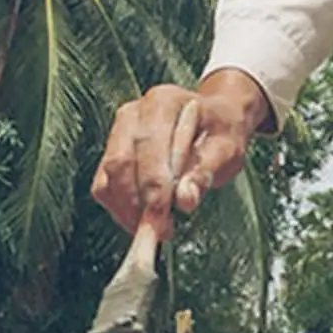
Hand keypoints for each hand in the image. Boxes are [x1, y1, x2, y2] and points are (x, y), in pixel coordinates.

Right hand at [90, 69, 268, 233]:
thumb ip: (206, 171)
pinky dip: (119, 208)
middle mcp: (134, 112)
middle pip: (121, 161)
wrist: (215, 120)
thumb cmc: (222, 132)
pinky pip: (104, 185)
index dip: (152, 184)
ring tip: (155, 229)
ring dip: (127, 209)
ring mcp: (119, 131)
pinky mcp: (111, 152)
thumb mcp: (228, 148)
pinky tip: (142, 220)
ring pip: (108, 176)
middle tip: (160, 231)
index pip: (149, 145)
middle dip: (138, 202)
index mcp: (164, 101)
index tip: (162, 216)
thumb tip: (185, 200)